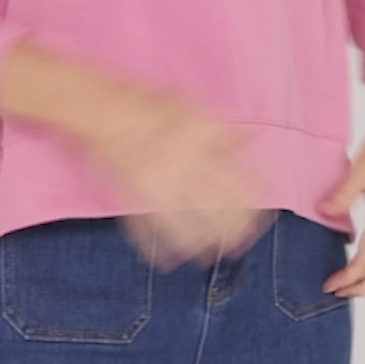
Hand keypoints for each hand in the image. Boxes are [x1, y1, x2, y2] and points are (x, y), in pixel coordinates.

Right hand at [72, 84, 273, 272]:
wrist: (103, 111)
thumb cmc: (150, 104)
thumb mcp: (193, 106)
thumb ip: (222, 129)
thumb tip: (252, 139)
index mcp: (201, 148)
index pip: (235, 184)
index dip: (252, 205)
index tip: (261, 218)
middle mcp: (182, 171)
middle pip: (215, 210)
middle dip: (232, 232)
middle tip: (241, 243)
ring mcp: (157, 189)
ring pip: (186, 227)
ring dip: (201, 245)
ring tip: (211, 256)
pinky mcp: (133, 199)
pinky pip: (150, 230)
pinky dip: (161, 247)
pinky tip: (172, 259)